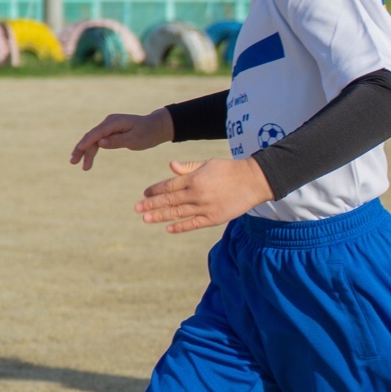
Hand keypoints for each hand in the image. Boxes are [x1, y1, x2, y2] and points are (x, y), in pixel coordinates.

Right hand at [71, 109, 172, 169]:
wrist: (156, 127)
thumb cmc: (147, 133)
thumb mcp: (135, 139)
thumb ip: (117, 141)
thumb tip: (100, 143)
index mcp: (115, 122)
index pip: (97, 132)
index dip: (87, 142)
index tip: (78, 150)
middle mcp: (109, 122)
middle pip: (91, 136)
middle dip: (81, 149)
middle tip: (73, 162)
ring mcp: (109, 126)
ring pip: (93, 139)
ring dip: (85, 152)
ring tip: (80, 165)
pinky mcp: (110, 131)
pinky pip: (98, 141)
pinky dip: (92, 149)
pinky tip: (86, 159)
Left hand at [136, 158, 273, 233]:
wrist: (254, 181)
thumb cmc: (230, 170)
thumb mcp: (209, 163)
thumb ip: (189, 167)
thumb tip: (171, 166)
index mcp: (194, 178)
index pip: (169, 185)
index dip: (155, 190)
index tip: (145, 193)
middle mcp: (196, 193)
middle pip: (169, 200)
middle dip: (151, 204)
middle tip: (137, 208)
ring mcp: (205, 207)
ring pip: (177, 213)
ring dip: (160, 216)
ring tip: (146, 219)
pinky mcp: (213, 218)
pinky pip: (193, 224)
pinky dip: (180, 227)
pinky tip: (168, 228)